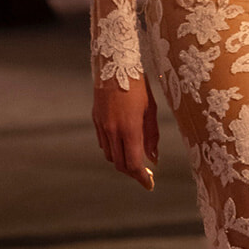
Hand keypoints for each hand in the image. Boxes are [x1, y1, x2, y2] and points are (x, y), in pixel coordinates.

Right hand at [93, 75, 158, 190]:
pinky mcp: (96, 120)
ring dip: (122, 162)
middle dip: (133, 173)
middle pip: (120, 164)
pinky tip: (123, 144)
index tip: (150, 185)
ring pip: (110, 156)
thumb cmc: (138, 85)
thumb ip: (152, 136)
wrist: (115, 64)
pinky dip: (113, 149)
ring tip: (136, 159)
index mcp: (129, 128)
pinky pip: (103, 143)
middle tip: (145, 175)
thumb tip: (153, 159)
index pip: (133, 164)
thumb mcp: (151, 110)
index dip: (142, 178)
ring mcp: (102, 125)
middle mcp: (112, 130)